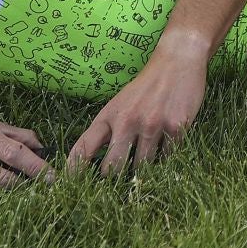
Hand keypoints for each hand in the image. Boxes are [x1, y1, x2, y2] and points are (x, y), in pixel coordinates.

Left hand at [68, 50, 207, 175]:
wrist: (177, 60)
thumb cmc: (146, 86)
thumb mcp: (120, 103)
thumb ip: (109, 130)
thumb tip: (98, 163)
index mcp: (109, 115)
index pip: (84, 147)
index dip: (73, 170)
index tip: (69, 186)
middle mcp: (127, 121)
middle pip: (112, 167)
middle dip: (114, 179)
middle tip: (118, 182)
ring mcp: (152, 125)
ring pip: (142, 166)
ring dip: (144, 169)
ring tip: (148, 161)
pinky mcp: (176, 127)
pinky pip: (168, 158)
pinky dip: (167, 158)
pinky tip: (168, 145)